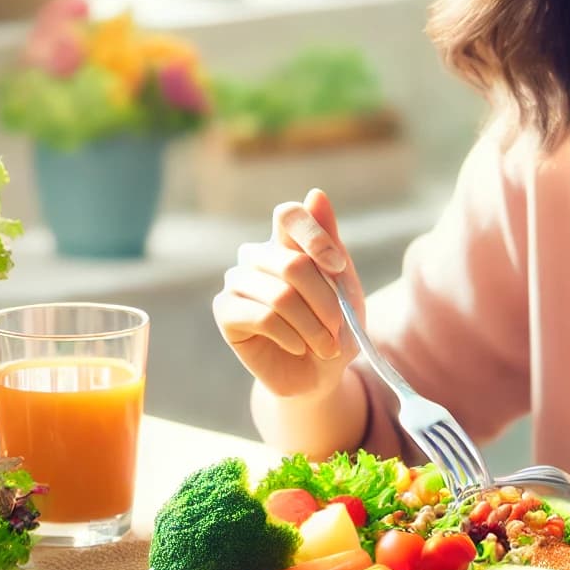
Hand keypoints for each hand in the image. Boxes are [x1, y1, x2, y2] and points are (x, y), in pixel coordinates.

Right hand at [213, 189, 365, 399]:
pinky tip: (298, 347)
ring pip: (280, 295)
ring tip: (324, 345)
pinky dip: (291, 336)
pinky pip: (262, 317)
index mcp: (286, 242)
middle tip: (339, 329)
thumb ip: (330, 243)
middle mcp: (257, 256)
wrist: (317, 375)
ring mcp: (237, 282)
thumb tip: (316, 194)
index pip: (289, 215)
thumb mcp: (345, 287)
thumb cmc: (333, 328)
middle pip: (292, 263)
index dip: (315, 236)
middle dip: (325, 302)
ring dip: (312, 326)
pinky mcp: (225, 311)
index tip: (338, 266)